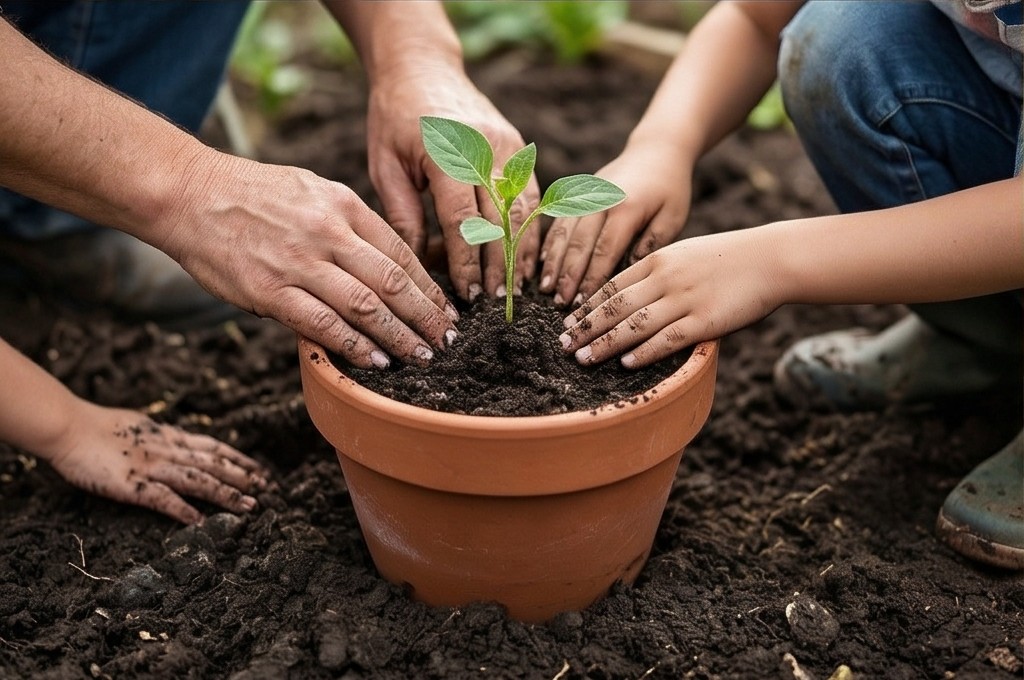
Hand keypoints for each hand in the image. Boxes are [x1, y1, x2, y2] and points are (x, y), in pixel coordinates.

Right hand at [46, 405, 268, 524]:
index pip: (213, 447)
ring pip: (198, 480)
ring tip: (248, 506)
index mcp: (168, 436)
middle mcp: (167, 450)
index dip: (239, 458)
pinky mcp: (132, 484)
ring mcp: (151, 466)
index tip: (259, 469)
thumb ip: (158, 436)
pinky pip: (163, 498)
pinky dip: (183, 510)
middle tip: (267, 489)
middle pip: (213, 463)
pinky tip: (200, 522)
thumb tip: (176, 441)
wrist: (66, 427)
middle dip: (242, 477)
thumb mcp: (138, 427)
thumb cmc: (95, 428)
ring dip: (226, 493)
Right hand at [160, 152, 458, 368]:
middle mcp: (327, 232)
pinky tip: (376, 361)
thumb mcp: (312, 191)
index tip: (448, 310)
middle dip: (427, 315)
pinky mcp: (270, 291)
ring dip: (400, 336)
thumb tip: (383, 267)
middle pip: (392, 281)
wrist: (189, 193)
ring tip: (423, 357)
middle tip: (449, 341)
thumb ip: (349, 225)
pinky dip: (354, 346)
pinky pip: (322, 324)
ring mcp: (299, 262)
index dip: (429, 286)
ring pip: (364, 306)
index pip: (401, 251)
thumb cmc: (253, 195)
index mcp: (343, 205)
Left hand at [366, 66, 540, 299]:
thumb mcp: (386, 165)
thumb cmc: (395, 118)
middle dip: (501, 267)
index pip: (462, 221)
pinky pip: (531, 196)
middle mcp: (485, 148)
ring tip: (515, 289)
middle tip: (496, 304)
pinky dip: (531, 230)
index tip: (467, 295)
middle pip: (501, 221)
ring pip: (524, 211)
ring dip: (522, 253)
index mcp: (447, 153)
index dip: (467, 263)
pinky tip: (525, 259)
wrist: (422, 67)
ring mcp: (507, 145)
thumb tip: (415, 267)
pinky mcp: (517, 147)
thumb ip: (403, 214)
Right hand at [539, 141, 692, 306]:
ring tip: (546, 288)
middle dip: (567, 276)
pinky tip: (542, 264)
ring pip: (562, 233)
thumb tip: (629, 272)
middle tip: (559, 303)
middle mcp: (599, 200)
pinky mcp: (577, 194)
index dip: (592, 278)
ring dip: (553, 263)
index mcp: (626, 207)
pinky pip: (558, 220)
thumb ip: (651, 244)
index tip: (584, 302)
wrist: (655, 151)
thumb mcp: (672, 217)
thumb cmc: (669, 190)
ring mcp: (585, 195)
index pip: (605, 250)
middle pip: (578, 244)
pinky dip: (549, 243)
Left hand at [558, 230, 784, 367]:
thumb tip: (631, 296)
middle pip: (614, 306)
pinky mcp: (705, 320)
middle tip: (563, 344)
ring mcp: (684, 299)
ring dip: (604, 343)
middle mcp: (665, 278)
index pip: (611, 285)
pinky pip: (668, 338)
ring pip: (633, 324)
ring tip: (583, 358)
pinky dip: (645, 352)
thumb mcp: (684, 254)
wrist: (771, 258)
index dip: (587, 306)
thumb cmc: (728, 258)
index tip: (568, 322)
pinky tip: (626, 363)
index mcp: (658, 260)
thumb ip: (657, 272)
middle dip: (585, 327)